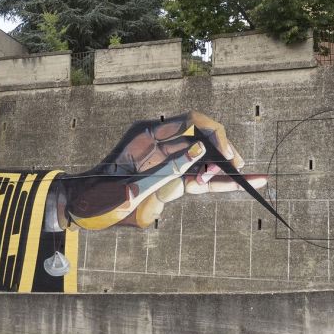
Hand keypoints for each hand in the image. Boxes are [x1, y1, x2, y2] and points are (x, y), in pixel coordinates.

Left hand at [56, 111, 266, 229]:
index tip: (224, 153)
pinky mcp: (168, 182)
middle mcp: (160, 145)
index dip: (213, 134)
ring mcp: (165, 163)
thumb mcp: (130, 186)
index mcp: (148, 135)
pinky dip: (218, 185)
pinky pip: (197, 181)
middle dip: (223, 152)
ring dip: (226, 171)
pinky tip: (242, 186)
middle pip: (202, 139)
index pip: (191, 122)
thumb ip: (168, 171)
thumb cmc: (96, 196)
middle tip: (237, 169)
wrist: (79, 210)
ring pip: (204, 162)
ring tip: (254, 180)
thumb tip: (202, 154)